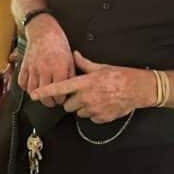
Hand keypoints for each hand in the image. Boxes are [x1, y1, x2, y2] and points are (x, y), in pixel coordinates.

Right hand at [18, 15, 73, 106]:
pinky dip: (26, 87)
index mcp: (58, 68)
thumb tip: (70, 89)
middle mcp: (44, 69)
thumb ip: (70, 75)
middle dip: (49, 102)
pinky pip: (22, 83)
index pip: (59, 92)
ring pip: (32, 91)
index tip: (62, 100)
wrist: (43, 31)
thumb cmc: (58, 44)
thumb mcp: (70, 59)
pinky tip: (32, 87)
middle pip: (44, 95)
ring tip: (42, 97)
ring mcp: (33, 68)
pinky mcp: (24, 66)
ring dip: (38, 97)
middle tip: (52, 102)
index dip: (61, 100)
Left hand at [29, 52, 153, 123]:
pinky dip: (93, 113)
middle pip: (67, 105)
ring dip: (82, 107)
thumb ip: (84, 63)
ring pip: (78, 112)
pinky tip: (102, 105)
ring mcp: (94, 109)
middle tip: (82, 94)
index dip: (45, 92)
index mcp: (85, 83)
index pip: (60, 88)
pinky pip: (90, 118)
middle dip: (71, 101)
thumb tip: (74, 54)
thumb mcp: (100, 67)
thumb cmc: (120, 76)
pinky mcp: (101, 118)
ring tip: (95, 98)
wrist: (139, 89)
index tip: (34, 95)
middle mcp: (87, 98)